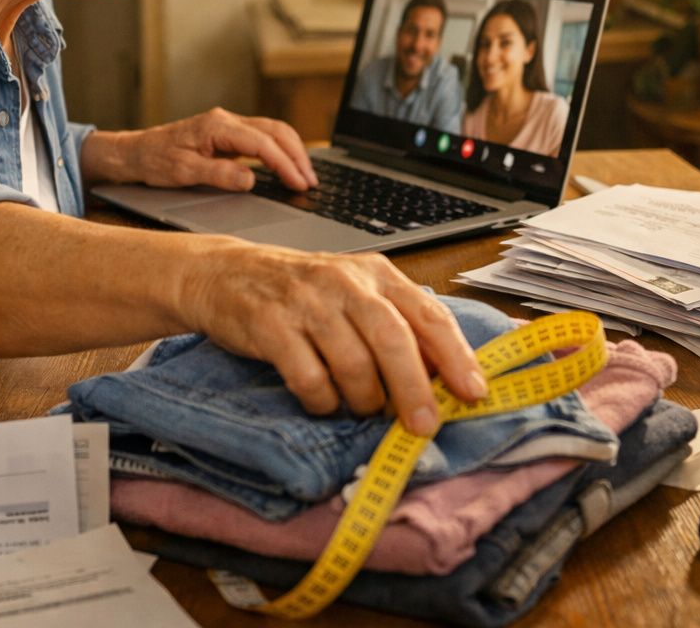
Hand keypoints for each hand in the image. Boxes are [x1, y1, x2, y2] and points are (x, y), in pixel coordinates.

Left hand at [86, 107, 317, 191]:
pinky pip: (263, 138)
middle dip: (298, 156)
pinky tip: (288, 166)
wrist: (135, 152)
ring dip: (293, 152)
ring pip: (273, 132)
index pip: (263, 143)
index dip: (285, 164)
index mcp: (217, 126)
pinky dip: (281, 150)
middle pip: (276, 131)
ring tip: (305, 176)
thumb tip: (251, 178)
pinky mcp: (228, 134)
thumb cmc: (155, 161)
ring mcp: (229, 125)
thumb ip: (218, 175)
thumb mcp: (183, 172)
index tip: (299, 183)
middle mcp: (226, 120)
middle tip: (311, 182)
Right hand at [184, 242, 488, 436]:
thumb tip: (443, 378)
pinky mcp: (270, 324)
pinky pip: (308, 377)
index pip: (428, 314)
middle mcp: (344, 281)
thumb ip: (397, 326)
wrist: (227, 273)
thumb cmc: (301, 292)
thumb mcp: (355, 295)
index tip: (473, 392)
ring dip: (364, 399)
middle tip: (423, 425)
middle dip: (414, 389)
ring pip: (352, 362)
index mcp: (376, 274)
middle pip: (393, 339)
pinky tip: (323, 403)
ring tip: (363, 408)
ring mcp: (305, 301)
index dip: (456, 356)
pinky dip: (323, 401)